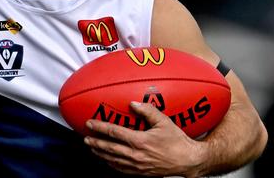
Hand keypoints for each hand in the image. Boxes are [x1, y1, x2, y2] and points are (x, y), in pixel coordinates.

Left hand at [84, 101, 206, 176]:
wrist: (187, 161)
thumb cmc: (177, 141)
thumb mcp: (164, 122)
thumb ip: (148, 110)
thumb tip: (133, 103)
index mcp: (140, 141)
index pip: (114, 132)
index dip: (100, 127)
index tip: (90, 123)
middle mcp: (136, 155)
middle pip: (109, 148)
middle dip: (95, 142)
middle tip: (86, 137)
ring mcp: (137, 166)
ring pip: (113, 159)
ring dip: (100, 153)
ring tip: (92, 147)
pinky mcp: (140, 173)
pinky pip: (121, 169)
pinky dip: (111, 163)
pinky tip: (107, 159)